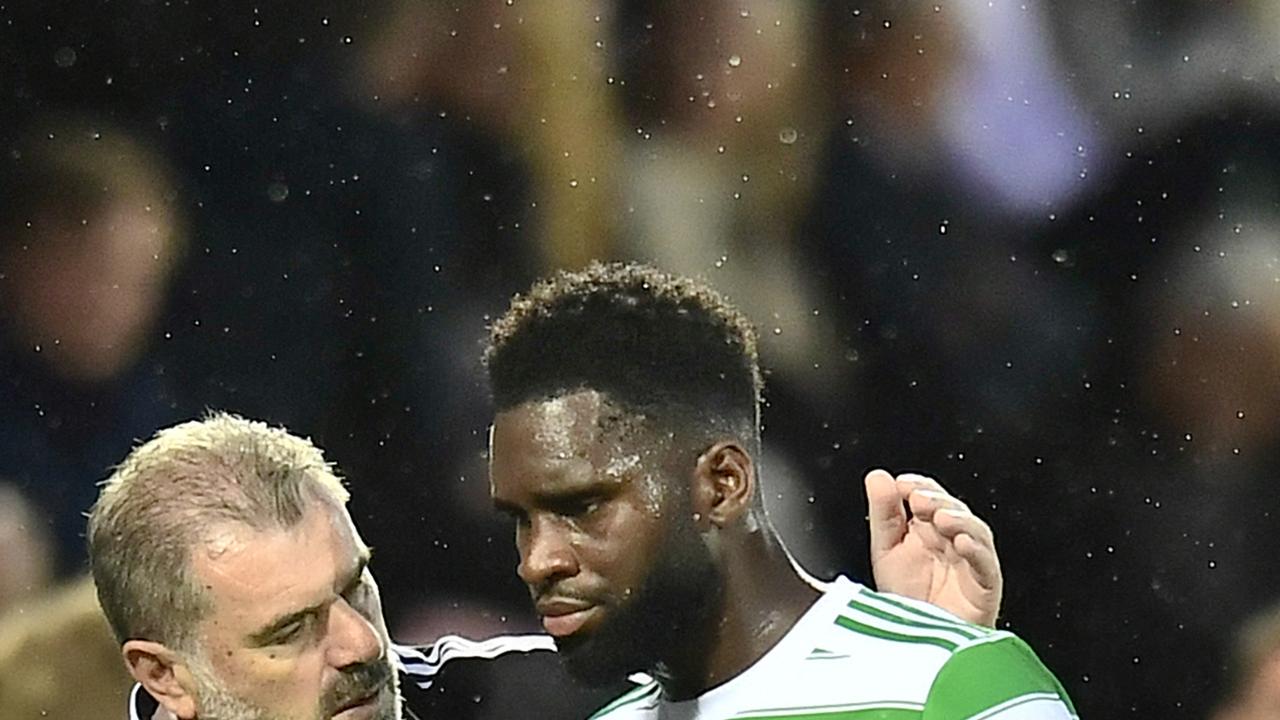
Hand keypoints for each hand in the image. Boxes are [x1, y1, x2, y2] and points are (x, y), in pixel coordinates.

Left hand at [865, 469, 1001, 626]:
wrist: (918, 648)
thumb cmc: (907, 604)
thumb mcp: (886, 551)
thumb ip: (883, 514)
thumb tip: (877, 477)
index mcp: (928, 531)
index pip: (929, 496)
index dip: (919, 485)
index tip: (902, 484)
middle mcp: (951, 542)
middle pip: (953, 509)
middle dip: (936, 500)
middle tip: (918, 498)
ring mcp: (970, 563)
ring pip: (975, 531)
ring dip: (959, 519)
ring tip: (940, 516)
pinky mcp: (984, 587)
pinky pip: (987, 565)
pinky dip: (977, 550)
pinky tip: (962, 542)